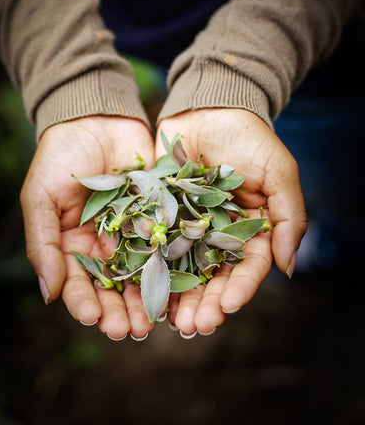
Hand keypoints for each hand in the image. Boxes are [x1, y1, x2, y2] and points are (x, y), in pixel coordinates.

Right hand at [20, 116, 154, 339]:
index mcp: (72, 244)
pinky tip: (181, 285)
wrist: (96, 118)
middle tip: (132, 331)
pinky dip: (173, 265)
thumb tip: (48, 294)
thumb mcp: (40, 198)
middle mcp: (104, 243)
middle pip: (113, 285)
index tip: (93, 319)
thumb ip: (42, 244)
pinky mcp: (159, 214)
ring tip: (156, 320)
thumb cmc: (59, 157)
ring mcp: (134, 230)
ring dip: (149, 297)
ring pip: (142, 271)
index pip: (77, 282)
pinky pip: (166, 243)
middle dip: (121, 310)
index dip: (84, 302)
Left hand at [156, 108, 306, 335]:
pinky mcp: (162, 211)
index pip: (249, 266)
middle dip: (206, 302)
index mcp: (251, 227)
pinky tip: (142, 286)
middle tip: (193, 326)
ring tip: (168, 320)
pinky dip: (150, 265)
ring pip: (183, 267)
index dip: (240, 288)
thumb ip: (289, 217)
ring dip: (177, 295)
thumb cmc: (250, 137)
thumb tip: (287, 268)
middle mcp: (219, 232)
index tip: (227, 306)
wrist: (209, 105)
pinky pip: (155, 242)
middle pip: (214, 275)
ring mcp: (189, 223)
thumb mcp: (279, 172)